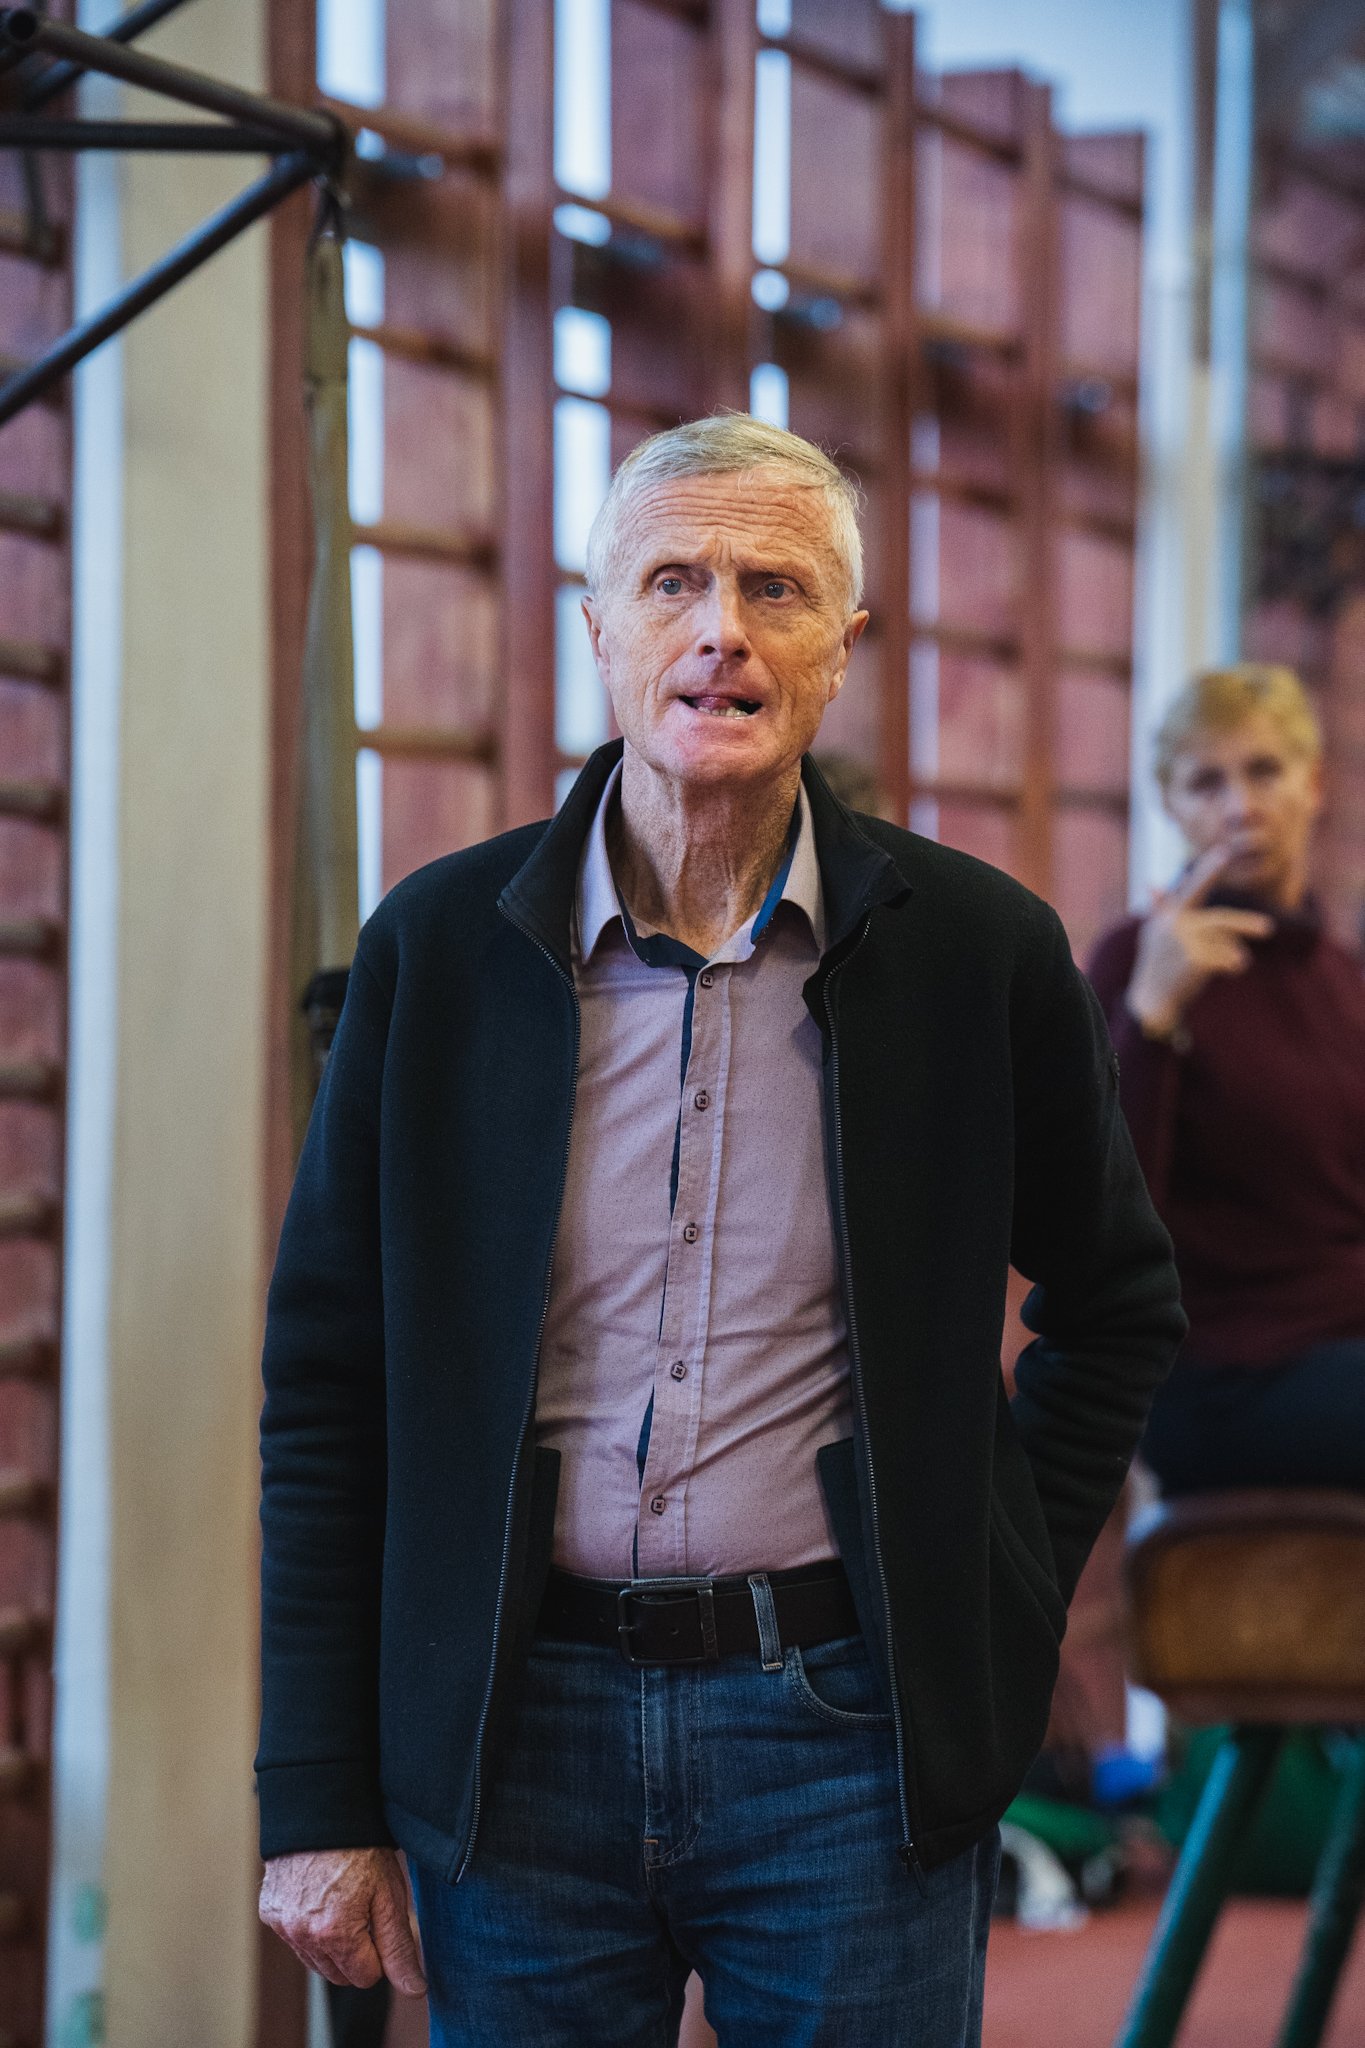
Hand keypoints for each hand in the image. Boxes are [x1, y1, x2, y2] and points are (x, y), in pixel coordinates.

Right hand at [259, 1846, 426, 1994]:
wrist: (322, 1809)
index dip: (380, 1951)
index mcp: (334, 1934)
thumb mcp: (389, 1895)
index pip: (366, 1977)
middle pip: (339, 1975)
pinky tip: (321, 1899)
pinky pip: (296, 1941)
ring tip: (344, 1902)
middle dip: (357, 1953)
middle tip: (365, 1911)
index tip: (381, 1919)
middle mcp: (301, 1935)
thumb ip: (399, 1947)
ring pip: (316, 1962)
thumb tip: (415, 1989)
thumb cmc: (361, 1849)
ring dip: (333, 1945)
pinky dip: (310, 1930)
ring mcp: (282, 1925)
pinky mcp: (269, 1913)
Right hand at [1126, 840, 1273, 1038]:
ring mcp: (1184, 942)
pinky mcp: (1194, 959)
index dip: (1208, 870)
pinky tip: (1232, 969)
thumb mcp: (1153, 934)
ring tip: (1244, 962)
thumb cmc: (1154, 965)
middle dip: (1245, 924)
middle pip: (1219, 921)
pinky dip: (1230, 964)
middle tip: (1269, 929)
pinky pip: (1223, 959)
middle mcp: (1175, 925)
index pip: (1192, 888)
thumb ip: (1158, 909)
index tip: (1224, 852)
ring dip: (1235, 953)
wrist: (1149, 1001)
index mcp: (1169, 916)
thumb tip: (1151, 883)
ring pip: (1224, 943)